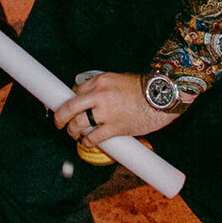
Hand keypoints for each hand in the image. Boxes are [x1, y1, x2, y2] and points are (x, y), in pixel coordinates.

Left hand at [54, 72, 179, 144]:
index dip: (71, 102)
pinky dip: (87, 141)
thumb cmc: (145, 88)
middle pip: (69, 107)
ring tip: (74, 134)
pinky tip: (87, 143)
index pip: (76, 91)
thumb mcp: (120, 80)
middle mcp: (99, 95)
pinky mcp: (115, 127)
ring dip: (72, 131)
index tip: (67, 108)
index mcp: (100, 81)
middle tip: (58, 123)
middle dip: (59, 117)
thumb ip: (106, 89)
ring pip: (78, 123)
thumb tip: (95, 101)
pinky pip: (93, 137)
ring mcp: (106, 111)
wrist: (163, 95)